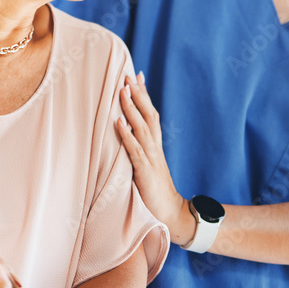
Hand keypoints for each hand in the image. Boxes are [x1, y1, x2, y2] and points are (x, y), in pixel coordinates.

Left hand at [116, 73, 192, 244]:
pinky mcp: (145, 173)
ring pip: (142, 128)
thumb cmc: (154, 191)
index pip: (151, 114)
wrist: (169, 213)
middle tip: (129, 75)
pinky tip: (118, 123)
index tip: (137, 75)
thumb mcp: (147, 166)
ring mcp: (151, 159)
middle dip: (138, 95)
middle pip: (148, 115)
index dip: (144, 95)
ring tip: (122, 91)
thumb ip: (139, 150)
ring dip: (131, 109)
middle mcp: (155, 148)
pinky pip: (135, 151)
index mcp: (155, 146)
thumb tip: (126, 133)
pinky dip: (127, 135)